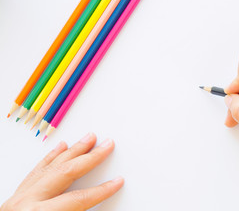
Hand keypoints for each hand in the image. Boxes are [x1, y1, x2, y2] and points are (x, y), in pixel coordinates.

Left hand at [1, 133, 123, 210]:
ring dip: (74, 150)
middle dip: (91, 157)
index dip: (102, 190)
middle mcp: (28, 203)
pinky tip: (61, 147)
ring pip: (52, 166)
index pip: (79, 199)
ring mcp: (20, 197)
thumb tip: (92, 210)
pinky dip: (51, 157)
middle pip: (66, 172)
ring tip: (88, 139)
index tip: (117, 182)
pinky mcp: (17, 194)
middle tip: (106, 145)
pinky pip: (37, 170)